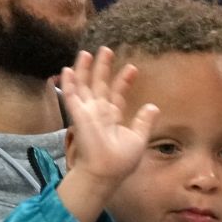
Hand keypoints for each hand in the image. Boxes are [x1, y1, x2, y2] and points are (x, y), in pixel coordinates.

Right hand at [58, 47, 158, 221]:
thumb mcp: (138, 138)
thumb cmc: (121, 161)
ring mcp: (87, 112)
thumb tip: (153, 106)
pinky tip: (68, 70)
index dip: (124, 80)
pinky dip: (69, 83)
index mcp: (112, 117)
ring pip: (84, 86)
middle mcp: (98, 112)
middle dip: (103, 68)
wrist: (106, 172)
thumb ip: (144, 121)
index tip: (132, 68)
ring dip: (84, 69)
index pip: (117, 94)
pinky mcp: (78, 115)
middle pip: (99, 85)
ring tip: (87, 52)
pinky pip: (71, 95)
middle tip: (107, 50)